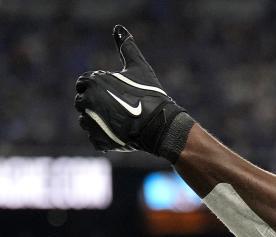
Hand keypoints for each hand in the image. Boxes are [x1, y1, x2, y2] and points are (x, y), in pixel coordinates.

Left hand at [74, 25, 194, 161]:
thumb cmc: (151, 96)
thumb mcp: (139, 68)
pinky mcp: (97, 140)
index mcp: (92, 80)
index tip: (114, 95)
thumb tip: (119, 28)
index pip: (83, 84)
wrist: (162, 126)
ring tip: (120, 122)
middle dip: (97, 106)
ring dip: (99, 122)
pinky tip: (121, 134)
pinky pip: (94, 139)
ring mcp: (91, 121)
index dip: (98, 89)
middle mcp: (86, 100)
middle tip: (119, 110)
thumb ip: (126, 48)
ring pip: (86, 121)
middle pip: (83, 102)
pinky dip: (105, 138)